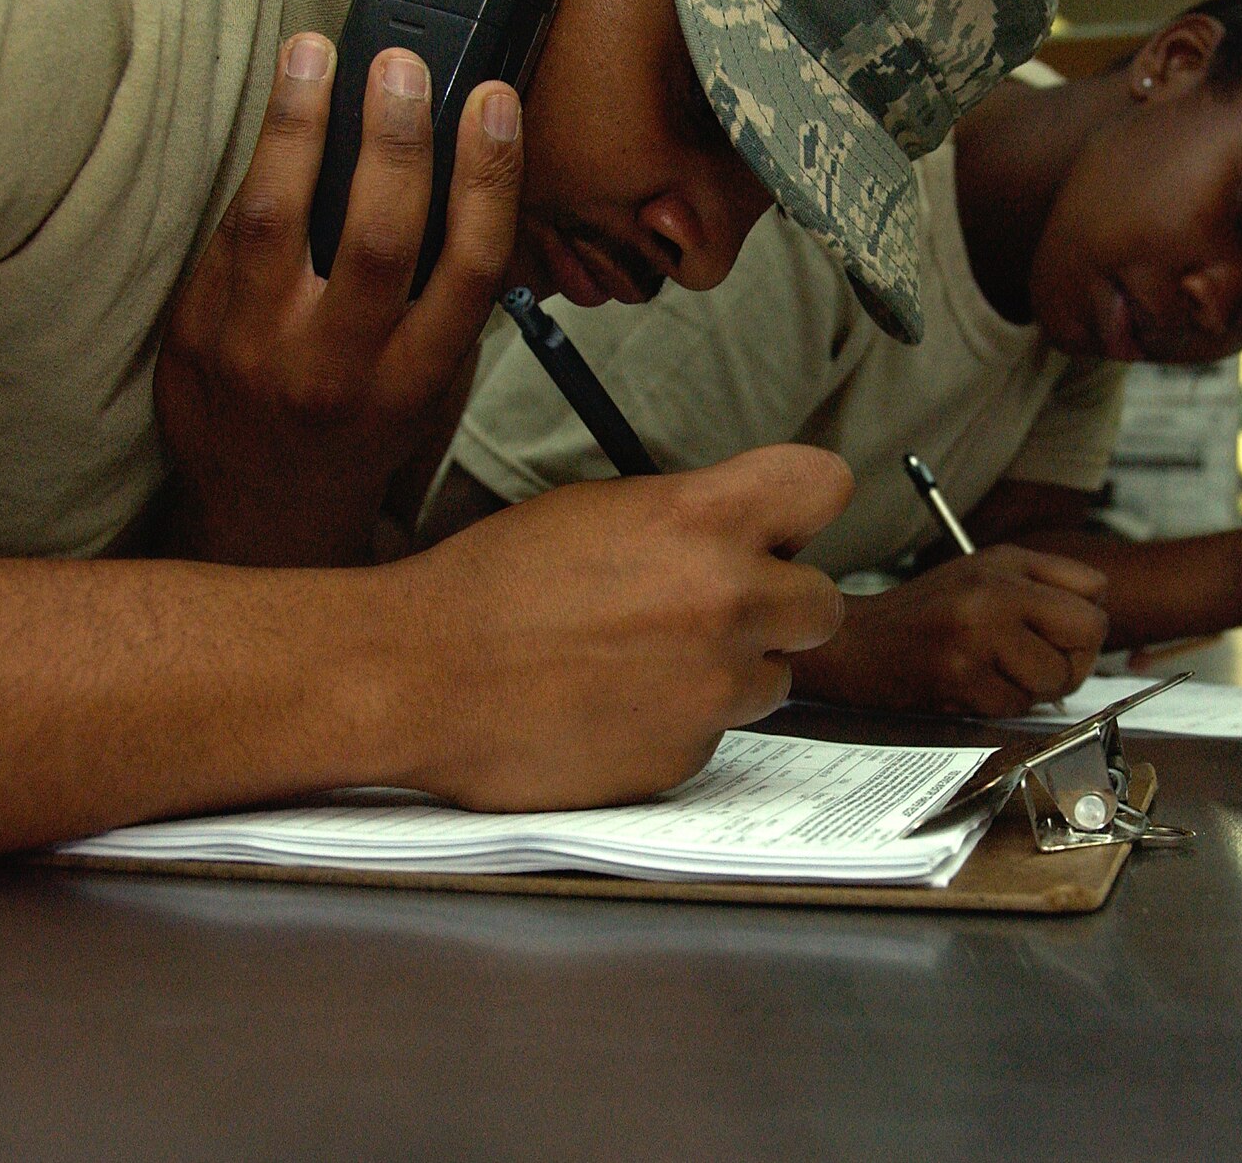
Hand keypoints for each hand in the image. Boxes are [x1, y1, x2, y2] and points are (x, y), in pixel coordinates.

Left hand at [155, 34, 522, 564]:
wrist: (262, 510)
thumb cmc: (359, 432)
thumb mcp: (422, 385)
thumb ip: (438, 300)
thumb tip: (455, 173)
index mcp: (413, 381)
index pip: (467, 269)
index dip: (489, 178)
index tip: (494, 105)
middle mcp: (339, 371)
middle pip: (379, 237)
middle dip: (396, 139)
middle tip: (402, 65)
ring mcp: (259, 351)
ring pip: (279, 217)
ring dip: (301, 123)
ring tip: (315, 54)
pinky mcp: (195, 332)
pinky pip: (228, 232)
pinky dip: (259, 166)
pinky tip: (280, 114)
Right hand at [369, 445, 853, 810]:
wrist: (418, 676)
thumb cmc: (491, 584)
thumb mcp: (598, 509)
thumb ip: (690, 517)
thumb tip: (744, 532)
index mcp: (704, 519)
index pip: (824, 486)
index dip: (802, 507)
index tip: (783, 525)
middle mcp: (726, 601)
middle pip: (823, 604)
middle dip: (780, 606)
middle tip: (720, 608)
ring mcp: (712, 688)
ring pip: (774, 679)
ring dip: (730, 671)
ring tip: (646, 662)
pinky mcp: (685, 757)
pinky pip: (715, 735)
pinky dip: (679, 724)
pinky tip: (614, 706)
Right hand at [793, 545, 1109, 717]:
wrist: (854, 641)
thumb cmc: (923, 616)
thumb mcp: (982, 577)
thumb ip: (1039, 588)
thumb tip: (1095, 624)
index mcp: (1007, 561)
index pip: (1095, 589)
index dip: (1086, 623)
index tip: (1062, 637)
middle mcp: (996, 589)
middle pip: (1090, 631)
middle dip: (1074, 661)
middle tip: (1041, 667)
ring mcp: (978, 631)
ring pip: (1056, 678)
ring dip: (1034, 691)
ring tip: (996, 676)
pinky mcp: (959, 674)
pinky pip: (1015, 705)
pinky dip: (999, 707)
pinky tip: (971, 688)